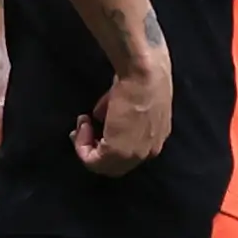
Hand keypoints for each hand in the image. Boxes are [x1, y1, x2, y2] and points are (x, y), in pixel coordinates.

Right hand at [75, 58, 171, 174]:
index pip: (128, 154)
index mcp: (156, 139)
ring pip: (104, 166)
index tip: (92, 124)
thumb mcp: (127, 100)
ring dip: (86, 146)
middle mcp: (149, 151)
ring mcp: (135, 154)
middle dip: (95, 149)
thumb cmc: (139, 77)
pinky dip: (82, 146)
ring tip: (83, 124)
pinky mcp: (119, 152)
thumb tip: (100, 116)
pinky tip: (84, 124)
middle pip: (116, 164)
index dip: (107, 143)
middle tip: (82, 129)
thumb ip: (114, 113)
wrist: (143, 72)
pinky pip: (93, 161)